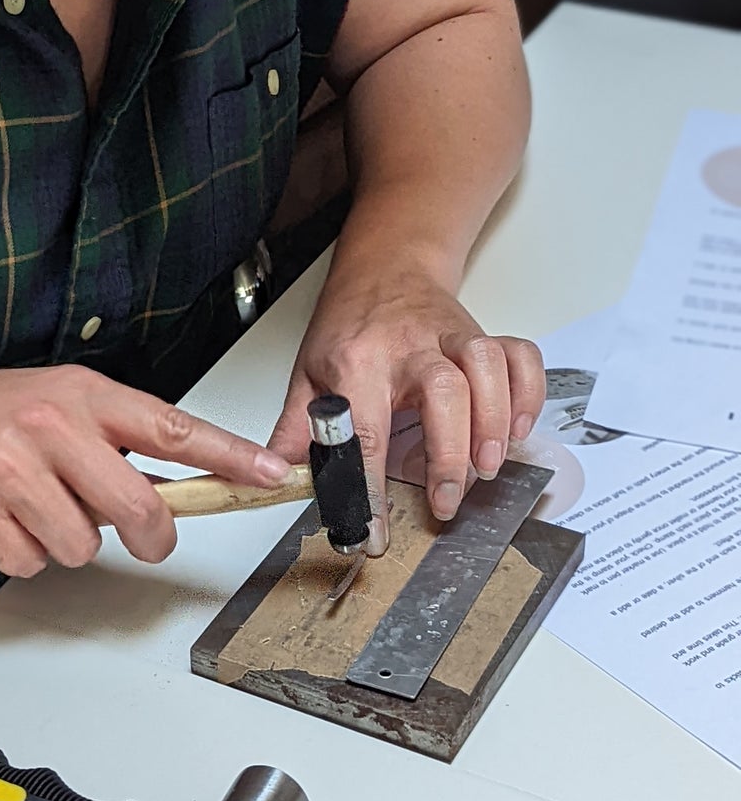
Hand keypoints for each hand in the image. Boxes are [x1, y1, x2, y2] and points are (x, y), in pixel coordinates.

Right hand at [0, 363, 289, 577]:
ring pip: (81, 546)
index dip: (227, 454)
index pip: (171, 427)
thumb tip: (168, 487)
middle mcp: (49, 427)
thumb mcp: (52, 402)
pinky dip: (18, 554)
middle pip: (136, 509)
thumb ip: (110, 436)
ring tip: (32, 509)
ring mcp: (10, 470)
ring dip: (63, 542)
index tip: (267, 473)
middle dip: (147, 536)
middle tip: (138, 537)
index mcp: (80, 395)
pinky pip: (29, 563)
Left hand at [267, 258, 544, 552]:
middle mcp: (408, 345)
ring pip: (484, 365)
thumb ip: (296, 429)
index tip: (375, 533)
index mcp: (356, 360)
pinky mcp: (483, 333)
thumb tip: (274, 481)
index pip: (363, 432)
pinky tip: (516, 430)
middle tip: (446, 501)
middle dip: (448, 453)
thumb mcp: (309, 372)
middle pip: (441, 391)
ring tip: (487, 468)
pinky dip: (527, 394)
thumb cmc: (351, 324)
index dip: (369, 490)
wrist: (385, 267)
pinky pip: (519, 357)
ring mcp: (450, 335)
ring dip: (492, 421)